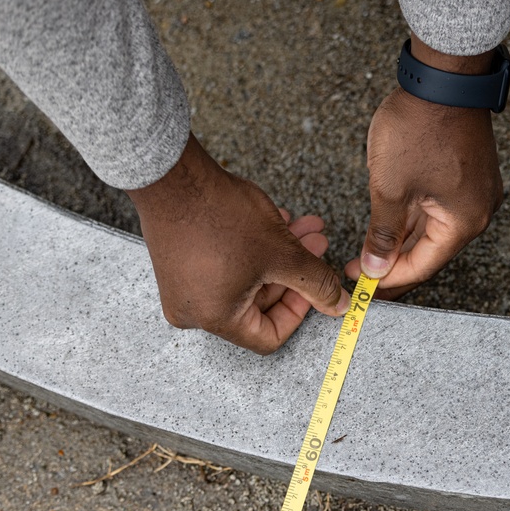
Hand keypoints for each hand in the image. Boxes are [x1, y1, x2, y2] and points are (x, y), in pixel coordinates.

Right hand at [127, 133, 349, 354]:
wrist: (171, 174)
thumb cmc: (220, 215)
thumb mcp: (282, 253)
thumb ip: (315, 283)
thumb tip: (338, 304)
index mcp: (215, 318)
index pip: (268, 337)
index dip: (300, 311)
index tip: (316, 285)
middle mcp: (193, 310)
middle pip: (260, 304)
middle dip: (295, 271)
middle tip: (317, 244)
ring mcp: (183, 286)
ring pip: (248, 279)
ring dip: (281, 254)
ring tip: (306, 227)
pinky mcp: (180, 262)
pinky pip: (228, 265)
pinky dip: (256, 248)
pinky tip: (280, 221)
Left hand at [345, 38, 503, 298]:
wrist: (443, 77)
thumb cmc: (419, 128)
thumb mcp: (390, 188)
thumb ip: (383, 234)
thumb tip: (376, 268)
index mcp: (464, 222)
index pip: (423, 265)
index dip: (389, 279)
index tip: (361, 284)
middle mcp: (477, 211)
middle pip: (431, 250)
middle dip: (395, 262)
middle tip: (360, 270)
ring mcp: (476, 191)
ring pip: (434, 228)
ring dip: (403, 240)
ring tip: (370, 250)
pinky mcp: (469, 173)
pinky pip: (440, 207)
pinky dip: (415, 218)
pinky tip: (390, 224)